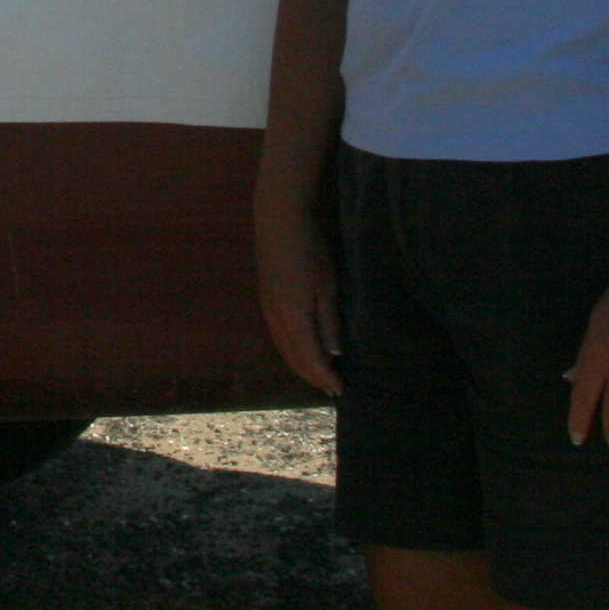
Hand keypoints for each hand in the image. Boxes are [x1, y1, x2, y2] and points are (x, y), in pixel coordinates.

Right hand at [256, 215, 343, 396]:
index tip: (341, 389)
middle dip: (313, 377)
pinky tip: (304, 350)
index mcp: (292, 316)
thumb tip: (335, 352)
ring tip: (320, 375)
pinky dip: (292, 351)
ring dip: (301, 366)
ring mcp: (267, 309)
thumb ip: (329, 321)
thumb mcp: (327, 285)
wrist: (279, 220)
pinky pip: (278, 337)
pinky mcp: (266, 301)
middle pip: (293, 359)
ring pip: (283, 349)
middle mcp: (275, 318)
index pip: (310, 359)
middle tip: (333, 388)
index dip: (325, 377)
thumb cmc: (310, 248)